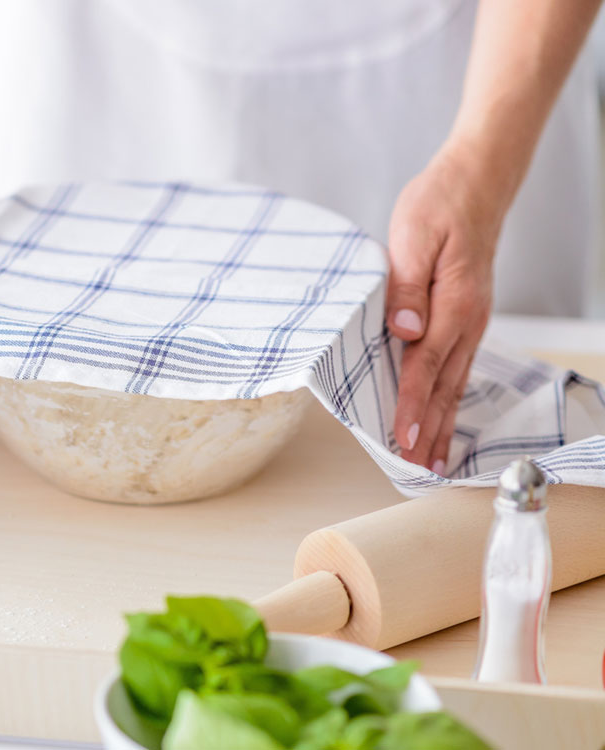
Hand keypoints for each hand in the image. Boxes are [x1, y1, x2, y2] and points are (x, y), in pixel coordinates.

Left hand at [386, 142, 506, 474]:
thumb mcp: (413, 236)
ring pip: (455, 383)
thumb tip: (405, 330)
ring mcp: (470, 322)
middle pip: (444, 386)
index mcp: (451, 303)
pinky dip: (449, 399)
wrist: (474, 184)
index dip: (413, 404)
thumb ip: (405, 287)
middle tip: (416, 469)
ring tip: (432, 461)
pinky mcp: (466, 319)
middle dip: (430, 430)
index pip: (426, 365)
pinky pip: (457, 368)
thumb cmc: (438, 205)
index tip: (404, 437)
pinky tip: (443, 419)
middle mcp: (466, 320)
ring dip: (443, 423)